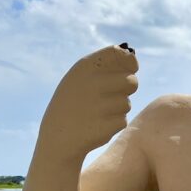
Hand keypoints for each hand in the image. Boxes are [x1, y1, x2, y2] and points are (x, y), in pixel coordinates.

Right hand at [41, 44, 138, 159]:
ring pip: (127, 103)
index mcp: (85, 66)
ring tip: (97, 112)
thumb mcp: (80, 77)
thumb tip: (132, 57)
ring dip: (117, 109)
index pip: (119, 53)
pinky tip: (96, 125)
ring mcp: (101, 105)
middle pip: (132, 81)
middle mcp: (93, 82)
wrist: (57, 136)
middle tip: (111, 95)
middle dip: (127, 89)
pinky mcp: (108, 124)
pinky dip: (113, 124)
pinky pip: (123, 120)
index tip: (129, 69)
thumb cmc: (73, 102)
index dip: (129, 61)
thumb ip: (105, 65)